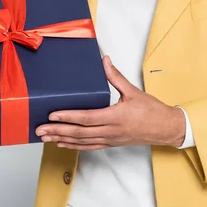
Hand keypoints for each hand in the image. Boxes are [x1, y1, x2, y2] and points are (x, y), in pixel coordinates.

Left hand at [35, 56, 185, 149]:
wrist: (167, 129)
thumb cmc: (152, 111)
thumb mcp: (133, 91)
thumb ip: (116, 76)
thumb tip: (105, 60)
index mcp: (115, 116)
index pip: (86, 118)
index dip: (68, 117)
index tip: (52, 115)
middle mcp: (110, 131)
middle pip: (79, 132)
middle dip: (57, 131)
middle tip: (39, 130)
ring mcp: (110, 139)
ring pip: (82, 141)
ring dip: (62, 139)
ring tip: (45, 138)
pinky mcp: (111, 143)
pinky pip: (89, 147)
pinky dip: (74, 146)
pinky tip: (62, 144)